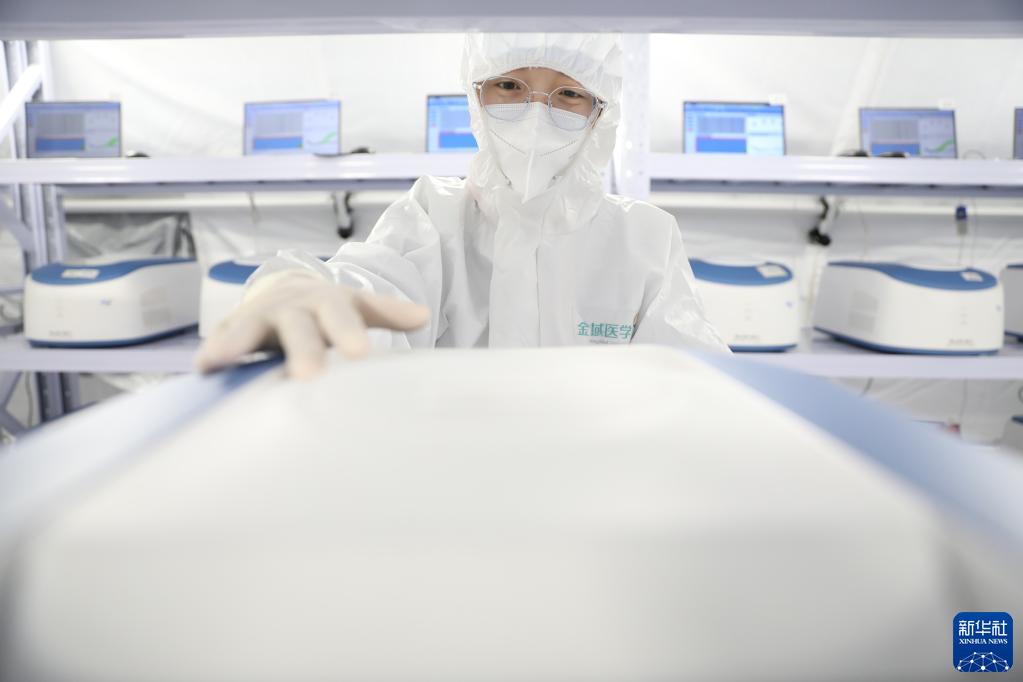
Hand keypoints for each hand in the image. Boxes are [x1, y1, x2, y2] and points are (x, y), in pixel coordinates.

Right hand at [195, 270, 429, 378]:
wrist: (283, 289)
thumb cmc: (327, 309)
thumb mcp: (356, 306)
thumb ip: (386, 312)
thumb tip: (423, 315)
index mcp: (327, 302)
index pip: (341, 315)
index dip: (348, 332)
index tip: (360, 354)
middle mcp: (291, 307)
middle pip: (297, 327)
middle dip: (302, 348)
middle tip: (308, 376)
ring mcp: (257, 317)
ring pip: (249, 329)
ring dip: (238, 345)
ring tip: (224, 361)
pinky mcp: (229, 331)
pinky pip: (219, 342)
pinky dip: (212, 353)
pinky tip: (201, 370)